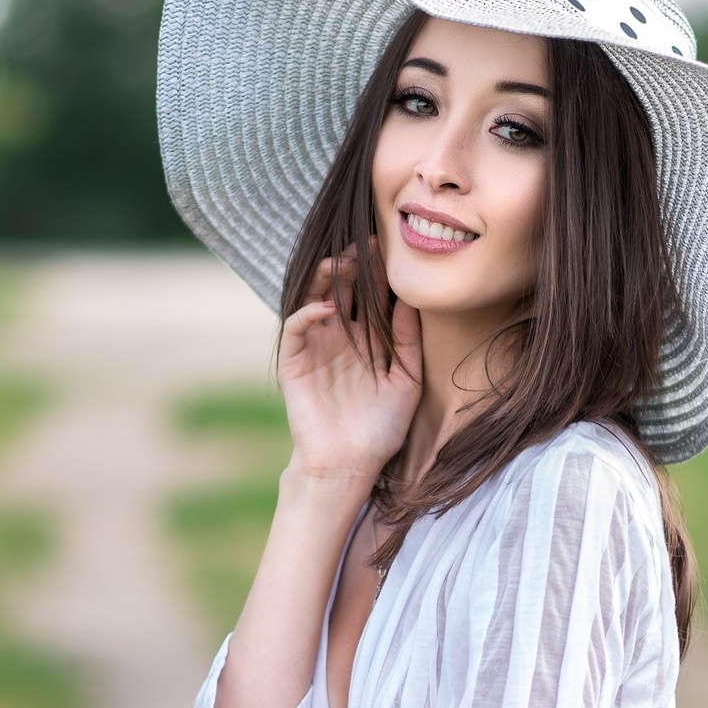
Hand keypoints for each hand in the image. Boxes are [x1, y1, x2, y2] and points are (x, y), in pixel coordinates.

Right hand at [279, 236, 421, 479]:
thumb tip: (412, 299)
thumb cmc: (381, 428)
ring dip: (326, 278)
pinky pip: (296, 328)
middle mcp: (340, 337)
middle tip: (366, 244)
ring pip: (316, 299)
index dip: (379, 273)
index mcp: (367, 339)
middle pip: (343, 290)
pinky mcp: (294, 362)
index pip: (371, 296)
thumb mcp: (407, 380)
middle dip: (353, 265)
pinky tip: (326, 306)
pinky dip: (307, 312)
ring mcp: (315, 347)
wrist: (351, 464)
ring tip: (342, 262)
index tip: (391, 249)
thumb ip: (408, 340)